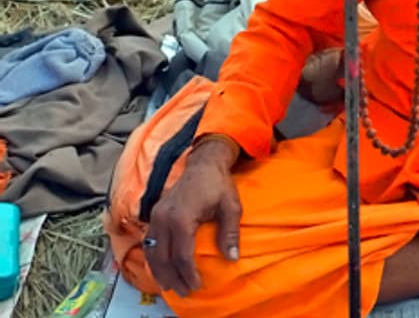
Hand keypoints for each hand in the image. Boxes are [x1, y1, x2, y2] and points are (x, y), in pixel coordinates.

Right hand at [144, 139, 241, 296]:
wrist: (203, 163)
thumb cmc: (219, 185)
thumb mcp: (231, 207)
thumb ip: (230, 233)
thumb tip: (232, 258)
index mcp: (181, 218)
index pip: (182, 255)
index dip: (188, 273)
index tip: (196, 286)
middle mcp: (163, 219)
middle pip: (162, 257)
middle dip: (172, 277)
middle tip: (183, 292)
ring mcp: (156, 216)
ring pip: (151, 251)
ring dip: (159, 270)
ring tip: (170, 286)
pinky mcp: (154, 214)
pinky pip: (149, 241)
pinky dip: (153, 257)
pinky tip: (161, 267)